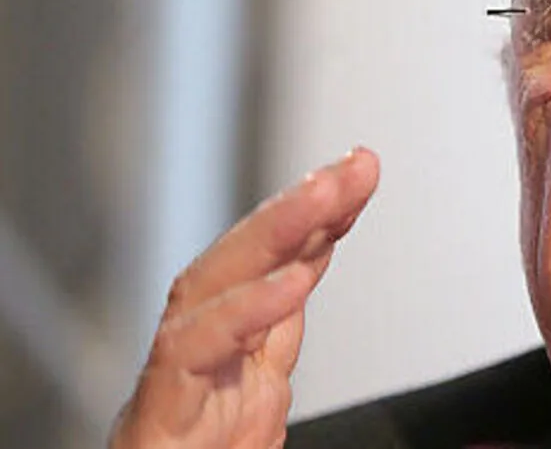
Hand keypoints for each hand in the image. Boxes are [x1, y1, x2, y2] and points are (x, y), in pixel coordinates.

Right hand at [109, 148, 380, 448]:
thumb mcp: (258, 398)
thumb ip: (276, 338)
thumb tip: (309, 269)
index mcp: (228, 347)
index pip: (275, 264)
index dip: (318, 213)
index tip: (360, 169)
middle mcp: (197, 354)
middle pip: (240, 263)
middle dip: (298, 206)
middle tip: (354, 165)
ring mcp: (174, 383)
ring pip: (206, 290)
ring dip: (270, 236)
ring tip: (327, 195)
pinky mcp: (154, 421)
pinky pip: (190, 357)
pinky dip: (241, 315)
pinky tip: (292, 284)